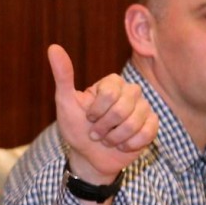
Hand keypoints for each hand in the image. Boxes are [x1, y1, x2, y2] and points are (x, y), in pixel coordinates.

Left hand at [50, 44, 157, 182]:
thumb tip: (53, 47)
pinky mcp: (152, 125)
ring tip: (108, 140)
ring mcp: (144, 108)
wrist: (89, 157)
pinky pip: (146, 133)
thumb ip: (63, 76)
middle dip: (104, 127)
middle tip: (96, 133)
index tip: (88, 117)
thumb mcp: (65, 102)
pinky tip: (122, 145)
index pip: (110, 93)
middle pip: (122, 109)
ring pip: (134, 123)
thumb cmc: (76, 128)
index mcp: (112, 83)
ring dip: (114, 138)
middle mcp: (131, 92)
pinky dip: (129, 145)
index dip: (96, 111)